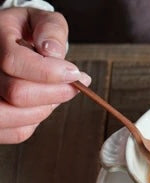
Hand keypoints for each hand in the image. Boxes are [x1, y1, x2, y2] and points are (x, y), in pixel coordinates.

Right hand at [0, 7, 90, 143]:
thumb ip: (50, 29)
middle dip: (55, 93)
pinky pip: (18, 133)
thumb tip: (53, 51)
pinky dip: (36, 122)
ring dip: (46, 109)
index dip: (50, 72)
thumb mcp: (39, 20)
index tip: (75, 73)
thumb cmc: (26, 33)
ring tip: (57, 95)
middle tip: (73, 86)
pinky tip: (41, 105)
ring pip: (15, 117)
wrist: (9, 45)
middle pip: (18, 94)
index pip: (14, 62)